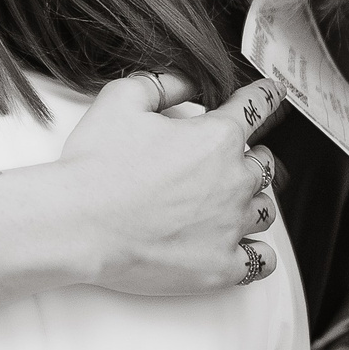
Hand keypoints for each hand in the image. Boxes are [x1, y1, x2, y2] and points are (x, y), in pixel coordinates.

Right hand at [56, 75, 283, 296]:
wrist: (76, 225)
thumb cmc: (94, 165)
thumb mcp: (121, 100)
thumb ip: (163, 83)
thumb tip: (189, 82)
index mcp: (217, 137)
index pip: (257, 106)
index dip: (266, 95)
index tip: (272, 93)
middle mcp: (233, 181)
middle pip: (263, 163)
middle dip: (250, 155)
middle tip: (228, 160)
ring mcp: (230, 227)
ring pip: (264, 209)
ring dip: (252, 201)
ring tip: (232, 202)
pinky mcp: (220, 267)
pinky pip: (262, 261)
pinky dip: (258, 252)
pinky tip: (247, 246)